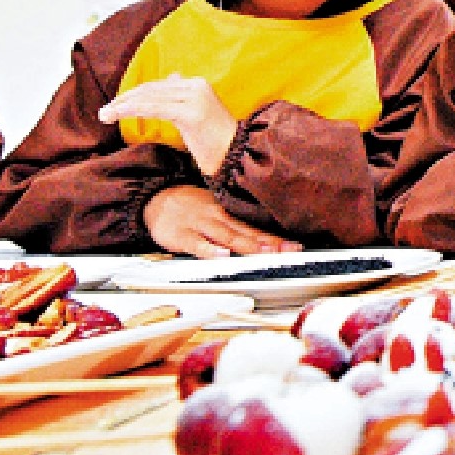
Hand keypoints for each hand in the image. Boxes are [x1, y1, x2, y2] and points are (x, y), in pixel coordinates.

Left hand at [100, 76, 240, 177]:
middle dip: (124, 99)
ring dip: (123, 105)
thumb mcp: (196, 114)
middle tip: (103, 111)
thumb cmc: (215, 141)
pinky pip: (154, 108)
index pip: (158, 86)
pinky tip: (118, 114)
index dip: (133, 94)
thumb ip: (182, 97)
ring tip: (104, 114)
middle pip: (151, 89)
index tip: (115, 106)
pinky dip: (132, 110)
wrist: (236, 156)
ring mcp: (194, 98)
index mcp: (197, 85)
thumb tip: (171, 78)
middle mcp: (196, 86)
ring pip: (149, 97)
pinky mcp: (190, 113)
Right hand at [142, 185, 297, 259]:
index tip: (296, 246)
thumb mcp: (217, 210)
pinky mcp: (183, 236)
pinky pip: (197, 244)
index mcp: (228, 214)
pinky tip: (221, 256)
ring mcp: (201, 226)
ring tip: (264, 253)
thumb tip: (264, 239)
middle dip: (270, 243)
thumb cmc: (192, 208)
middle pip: (247, 232)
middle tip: (289, 251)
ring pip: (227, 237)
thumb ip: (237, 225)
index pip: (256, 227)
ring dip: (247, 245)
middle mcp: (219, 218)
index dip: (276, 238)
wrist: (158, 198)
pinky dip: (210, 250)